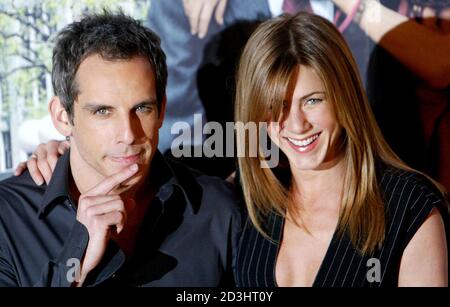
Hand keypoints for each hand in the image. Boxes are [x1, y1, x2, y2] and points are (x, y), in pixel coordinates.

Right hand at [14, 140, 69, 184]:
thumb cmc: (74, 161)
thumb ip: (70, 152)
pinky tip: (18, 174)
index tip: (57, 171)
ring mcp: (37, 153)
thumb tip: (62, 151)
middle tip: (53, 183)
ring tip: (41, 183)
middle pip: (44, 160)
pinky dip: (20, 168)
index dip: (55, 163)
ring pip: (32, 162)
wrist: (71, 163)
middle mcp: (46, 147)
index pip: (53, 152)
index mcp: (58, 144)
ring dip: (36, 173)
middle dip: (48, 172)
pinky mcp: (31, 160)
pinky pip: (23, 163)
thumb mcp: (75, 156)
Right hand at [76, 164, 137, 284]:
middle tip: (113, 225)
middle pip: (119, 198)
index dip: (123, 174)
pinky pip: (120, 216)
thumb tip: (131, 201)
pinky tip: (110, 233)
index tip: (136, 166)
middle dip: (123, 213)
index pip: (108, 182)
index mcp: (87, 197)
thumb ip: (118, 206)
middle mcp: (87, 201)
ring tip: (110, 229)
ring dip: (122, 220)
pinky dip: (120, 226)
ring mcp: (90, 210)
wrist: (84, 255)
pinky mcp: (96, 220)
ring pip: (121, 206)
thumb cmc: (97, 235)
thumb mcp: (109, 217)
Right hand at [182, 0, 226, 38]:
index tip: (201, 35)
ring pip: (188, 9)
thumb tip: (220, 23)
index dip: (202, 28)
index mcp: (210, 1)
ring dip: (189, 17)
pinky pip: (184, 2)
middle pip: (194, 15)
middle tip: (194, 32)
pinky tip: (188, 12)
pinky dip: (186, 8)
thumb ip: (220, 10)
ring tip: (192, 23)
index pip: (204, 18)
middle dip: (193, 25)